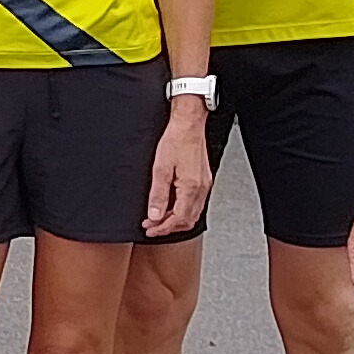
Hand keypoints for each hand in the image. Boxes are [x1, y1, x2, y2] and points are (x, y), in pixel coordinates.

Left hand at [143, 96, 211, 236]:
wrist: (188, 125)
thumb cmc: (176, 141)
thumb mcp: (160, 169)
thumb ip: (158, 195)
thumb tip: (155, 215)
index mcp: (191, 188)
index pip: (178, 219)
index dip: (162, 228)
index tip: (150, 229)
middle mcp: (201, 189)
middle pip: (187, 220)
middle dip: (168, 226)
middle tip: (152, 226)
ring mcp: (204, 185)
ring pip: (192, 213)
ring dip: (175, 219)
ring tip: (159, 217)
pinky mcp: (203, 180)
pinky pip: (195, 203)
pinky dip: (182, 209)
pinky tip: (171, 205)